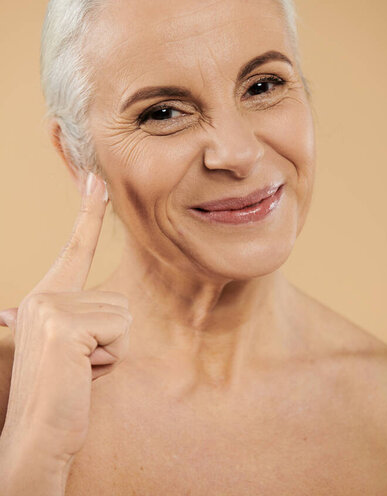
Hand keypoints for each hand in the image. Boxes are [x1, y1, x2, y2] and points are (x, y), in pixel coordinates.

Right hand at [0, 172, 131, 463]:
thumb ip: (82, 321)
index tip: (94, 178)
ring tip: (80, 370)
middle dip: (110, 342)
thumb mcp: (75, 347)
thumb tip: (76, 316)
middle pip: (118, 303)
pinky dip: (110, 361)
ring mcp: (51, 307)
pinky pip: (120, 334)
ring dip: (111, 352)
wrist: (38, 434)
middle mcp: (44, 295)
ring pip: (123, 319)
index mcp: (47, 296)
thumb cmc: (63, 392)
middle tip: (79, 365)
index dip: (87, 212)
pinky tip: (81, 374)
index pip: (75, 247)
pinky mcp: (65, 325)